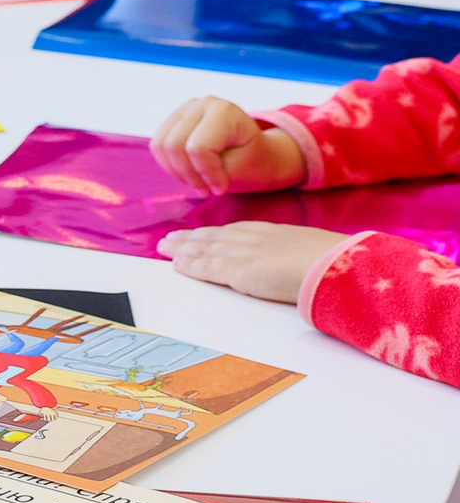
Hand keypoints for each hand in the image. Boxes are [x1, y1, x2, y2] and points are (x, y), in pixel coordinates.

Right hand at [150, 96, 306, 194]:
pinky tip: (188, 171)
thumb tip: (178, 166)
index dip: (205, 174)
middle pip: (174, 146)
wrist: (256, 154)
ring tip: (197, 181)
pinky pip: (157, 145)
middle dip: (188, 175)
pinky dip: (169, 165)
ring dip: (176, 171)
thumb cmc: (251, 162)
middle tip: (205, 190)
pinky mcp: (173, 119)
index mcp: (225, 111)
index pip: (198, 148)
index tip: (220, 188)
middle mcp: (202, 103)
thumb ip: (206, 168)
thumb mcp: (236, 170)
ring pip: (160, 146)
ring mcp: (185, 109)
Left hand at [159, 222, 352, 304]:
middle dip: (191, 238)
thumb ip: (301, 256)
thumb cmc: (335, 262)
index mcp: (274, 233)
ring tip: (165, 248)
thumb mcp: (315, 251)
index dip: (214, 233)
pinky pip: (208, 268)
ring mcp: (246, 254)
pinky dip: (190, 265)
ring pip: (206, 249)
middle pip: (215, 237)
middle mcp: (255, 239)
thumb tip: (306, 264)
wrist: (336, 265)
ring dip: (183, 249)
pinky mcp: (239, 271)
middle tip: (170, 238)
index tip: (200, 233)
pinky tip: (177, 265)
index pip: (236, 231)